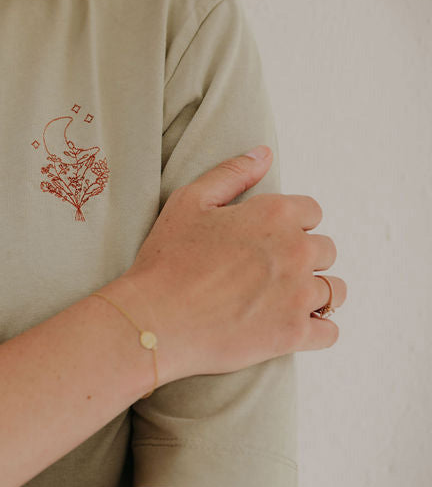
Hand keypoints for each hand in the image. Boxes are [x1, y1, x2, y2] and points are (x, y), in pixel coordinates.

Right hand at [111, 145, 344, 381]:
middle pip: (326, 251)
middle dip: (301, 260)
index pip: (312, 213)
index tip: (266, 241)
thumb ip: (231, 173)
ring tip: (279, 301)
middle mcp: (296, 251)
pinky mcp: (294, 334)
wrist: (153, 320)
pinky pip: (330, 332)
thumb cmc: (166, 260)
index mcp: (274, 214)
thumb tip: (264, 153)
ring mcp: (298, 295)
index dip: (290, 225)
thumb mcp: (189, 202)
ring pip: (333, 291)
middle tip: (266, 274)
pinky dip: (316, 331)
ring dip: (312, 294)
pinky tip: (290, 326)